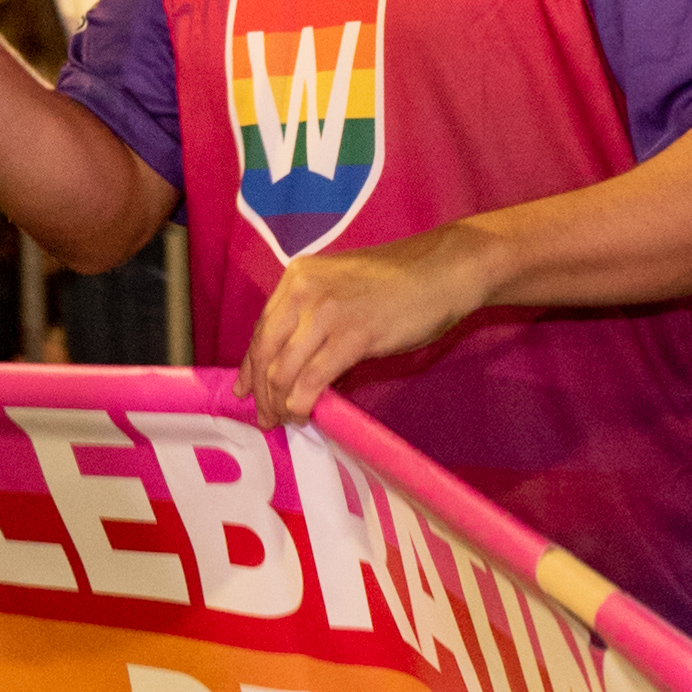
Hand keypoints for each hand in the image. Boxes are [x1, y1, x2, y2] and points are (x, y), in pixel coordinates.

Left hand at [238, 225, 503, 426]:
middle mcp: (303, 290)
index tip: (246, 393)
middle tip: (266, 419)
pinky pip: (314, 378)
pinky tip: (306, 414)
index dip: (250, 367)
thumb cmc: (400, 282)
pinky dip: (303, 402)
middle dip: (262, 392)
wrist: (445, 270)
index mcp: (298, 277)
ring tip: (287, 421)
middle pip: (266, 352)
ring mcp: (326, 312)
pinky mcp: (353, 335)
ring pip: (284, 369)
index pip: (262, 329)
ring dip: (281, 403)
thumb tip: (296, 367)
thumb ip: (314, 319)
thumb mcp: (342, 289)